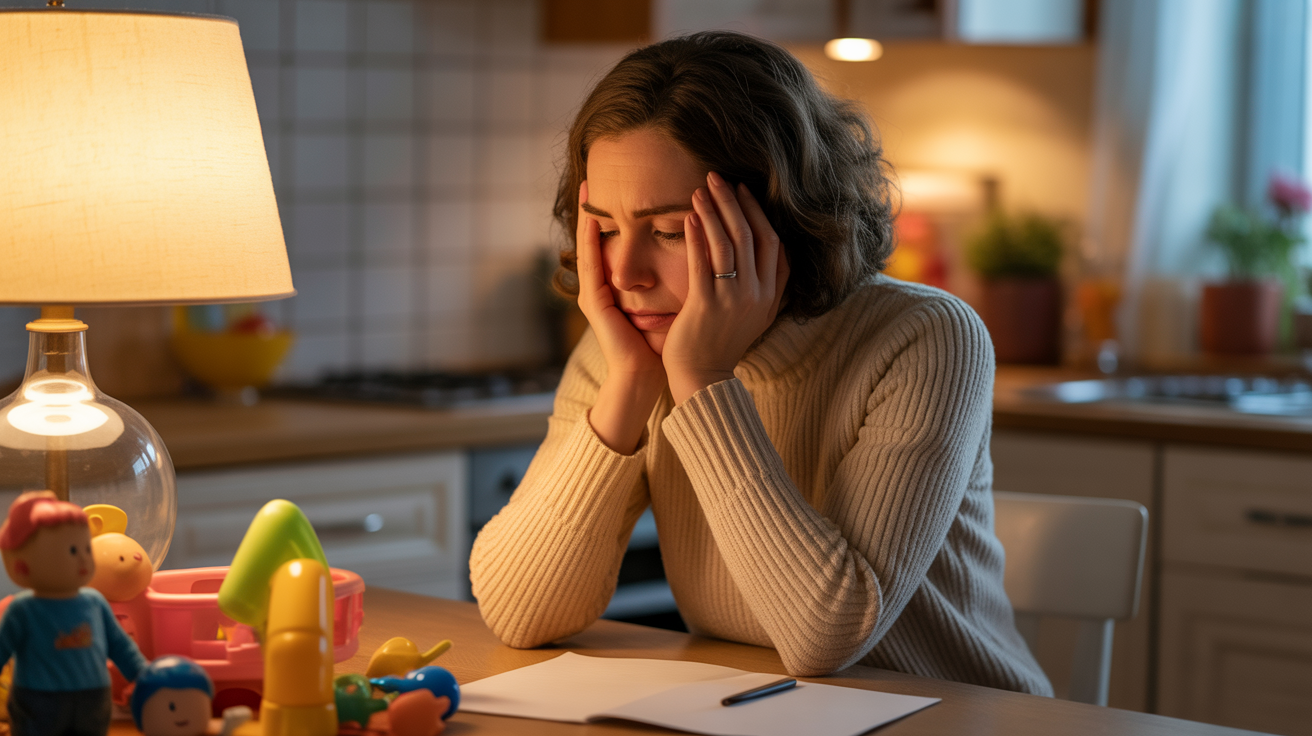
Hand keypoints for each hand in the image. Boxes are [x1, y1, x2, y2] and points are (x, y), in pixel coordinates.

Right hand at [575, 181, 666, 452]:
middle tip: (593, 174)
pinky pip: (590, 267)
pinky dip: (590, 243)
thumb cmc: (666, 343)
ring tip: (586, 187)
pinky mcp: (595, 306)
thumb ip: (683, 274)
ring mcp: (596, 295)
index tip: (621, 184)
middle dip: (596, 206)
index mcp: (623, 284)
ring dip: (586, 216)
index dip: (618, 214)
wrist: (649, 378)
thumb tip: (708, 249)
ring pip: (589, 247)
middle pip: (598, 239)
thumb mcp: (675, 299)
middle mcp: (606, 286)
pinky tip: (591, 221)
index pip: (619, 240)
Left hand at [662, 172, 789, 404]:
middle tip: (718, 177)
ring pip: (728, 243)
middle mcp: (757, 295)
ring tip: (700, 188)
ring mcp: (733, 300)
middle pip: (751, 235)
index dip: (759, 213)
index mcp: (771, 295)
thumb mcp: (756, 314)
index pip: (773, 242)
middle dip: (734, 202)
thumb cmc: (722, 342)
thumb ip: (765, 284)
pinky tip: (690, 217)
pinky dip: (698, 235)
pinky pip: (703, 261)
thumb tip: (772, 248)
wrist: (703, 378)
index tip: (744, 190)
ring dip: (715, 211)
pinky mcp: (707, 305)